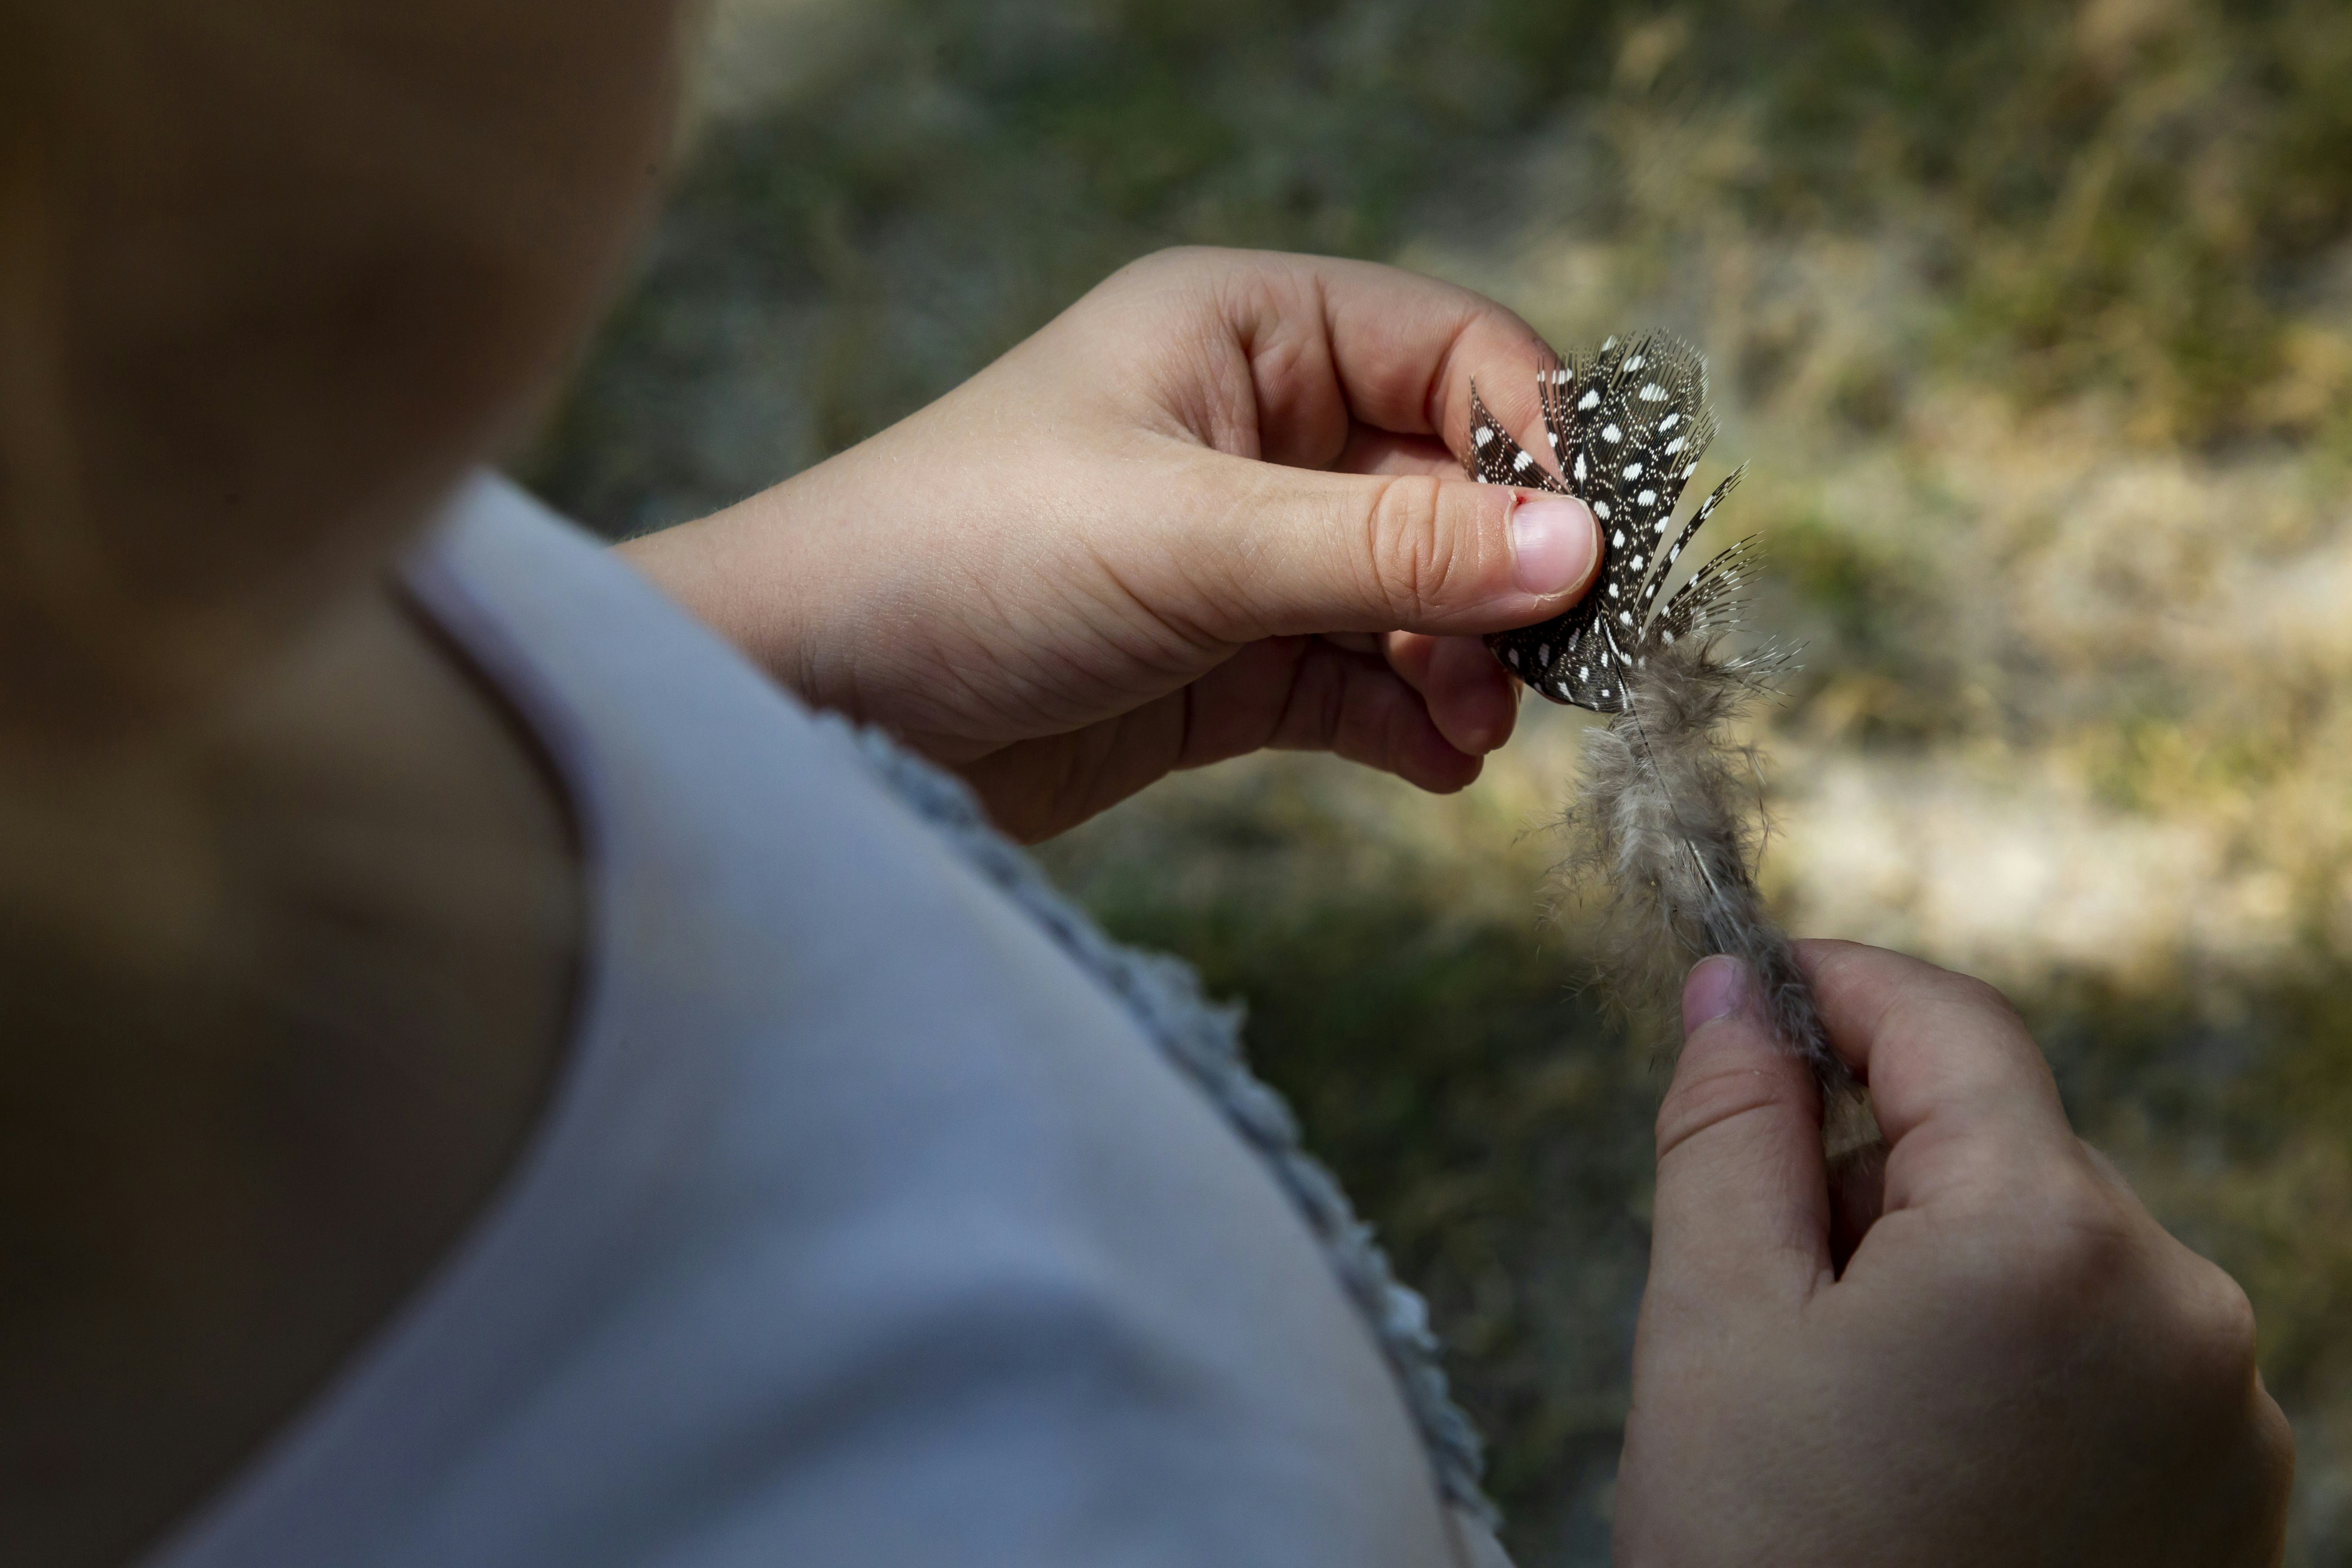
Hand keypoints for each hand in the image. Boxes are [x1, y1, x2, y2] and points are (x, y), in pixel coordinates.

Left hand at [620, 247, 1599, 839]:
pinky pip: (1358, 682)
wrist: (809, 708)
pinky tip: (1436, 762)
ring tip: (1477, 727)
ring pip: (1414, 594)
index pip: (1452, 351)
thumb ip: (1393, 547)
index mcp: (1242, 332)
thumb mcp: (1195, 539)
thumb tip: (1582, 552)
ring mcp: (1241, 552)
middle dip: (1506, 573)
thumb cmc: (967, 560)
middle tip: (1555, 667)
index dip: (1538, 441)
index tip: (1596, 549)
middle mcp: (1253, 429)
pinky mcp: (1221, 664)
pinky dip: (1408, 721)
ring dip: (1465, 661)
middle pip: (1448, 480)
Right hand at [1611, 941, 2292, 1566]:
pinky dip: (2018, 1354)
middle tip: (1758, 1271)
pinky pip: (2115, 1352)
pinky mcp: (2239, 1494)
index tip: (1749, 992)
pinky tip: (1930, 1453)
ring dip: (1945, 1266)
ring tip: (1840, 1399)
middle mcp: (2186, 1308)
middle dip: (1874, 1165)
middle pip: (2005, 1147)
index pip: (1949, 1029)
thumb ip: (1727, 1126)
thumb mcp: (1712, 1324)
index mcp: (2050, 1242)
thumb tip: (1731, 988)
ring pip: (2059, 1250)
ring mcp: (2232, 1413)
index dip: (1837, 988)